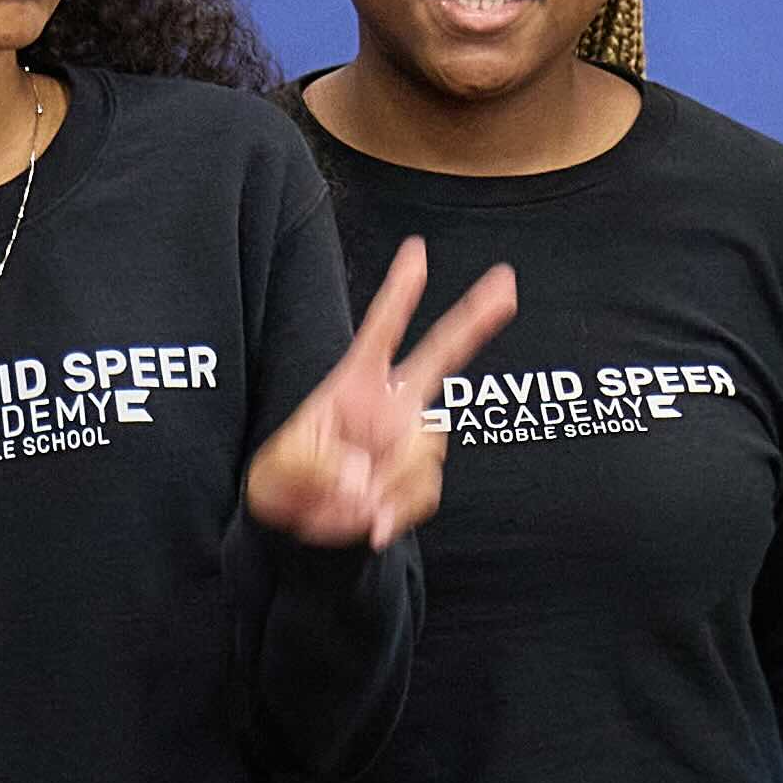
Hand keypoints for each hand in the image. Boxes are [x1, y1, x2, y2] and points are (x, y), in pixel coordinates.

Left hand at [244, 240, 523, 546]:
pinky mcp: (416, 479)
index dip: (399, 293)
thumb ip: (313, 470)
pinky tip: (371, 524)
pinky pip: (423, 491)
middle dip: (474, 318)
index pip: (380, 331)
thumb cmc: (285, 486)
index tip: (416, 252)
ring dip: (387, 482)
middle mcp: (390, 404)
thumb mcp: (276, 474)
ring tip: (346, 506)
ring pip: (426, 448)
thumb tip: (361, 481)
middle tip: (507, 284)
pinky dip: (396, 511)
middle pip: (441, 354)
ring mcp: (408, 440)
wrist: (303, 530)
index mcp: (352, 384)